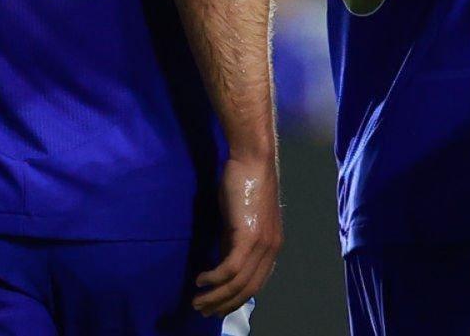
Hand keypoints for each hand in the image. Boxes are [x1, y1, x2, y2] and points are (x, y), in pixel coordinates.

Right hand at [195, 151, 282, 315]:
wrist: (252, 159)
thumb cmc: (244, 185)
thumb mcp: (239, 222)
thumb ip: (233, 244)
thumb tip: (221, 266)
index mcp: (272, 246)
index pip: (256, 284)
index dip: (235, 300)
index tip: (216, 308)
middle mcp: (271, 248)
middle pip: (248, 289)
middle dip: (223, 304)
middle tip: (202, 310)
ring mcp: (262, 243)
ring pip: (238, 283)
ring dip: (214, 296)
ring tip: (196, 301)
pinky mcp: (248, 236)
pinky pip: (230, 269)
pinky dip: (213, 279)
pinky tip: (199, 281)